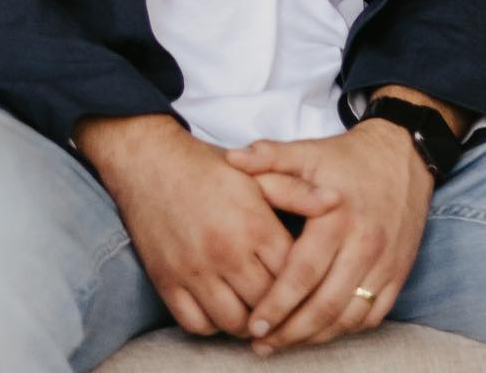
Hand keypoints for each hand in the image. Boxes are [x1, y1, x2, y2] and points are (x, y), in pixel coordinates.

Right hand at [72, 113, 340, 337]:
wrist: (148, 160)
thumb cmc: (207, 168)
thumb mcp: (254, 173)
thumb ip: (297, 190)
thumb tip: (337, 202)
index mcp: (252, 224)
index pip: (293, 276)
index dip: (303, 285)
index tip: (306, 286)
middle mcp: (225, 251)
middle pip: (268, 305)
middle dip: (279, 310)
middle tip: (283, 306)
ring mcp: (194, 270)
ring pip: (234, 323)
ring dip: (248, 322)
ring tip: (253, 309)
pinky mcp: (167, 281)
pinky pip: (197, 325)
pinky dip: (212, 324)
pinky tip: (220, 307)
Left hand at [222, 123, 433, 353]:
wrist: (401, 156)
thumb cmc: (345, 158)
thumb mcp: (307, 151)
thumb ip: (269, 157)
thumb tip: (232, 160)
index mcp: (335, 217)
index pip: (303, 272)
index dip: (277, 302)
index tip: (253, 323)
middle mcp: (363, 245)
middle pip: (326, 304)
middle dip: (292, 331)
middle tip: (261, 344)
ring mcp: (384, 263)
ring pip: (349, 317)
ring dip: (317, 337)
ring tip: (285, 344)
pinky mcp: (399, 273)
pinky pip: (373, 315)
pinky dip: (346, 329)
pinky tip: (321, 332)